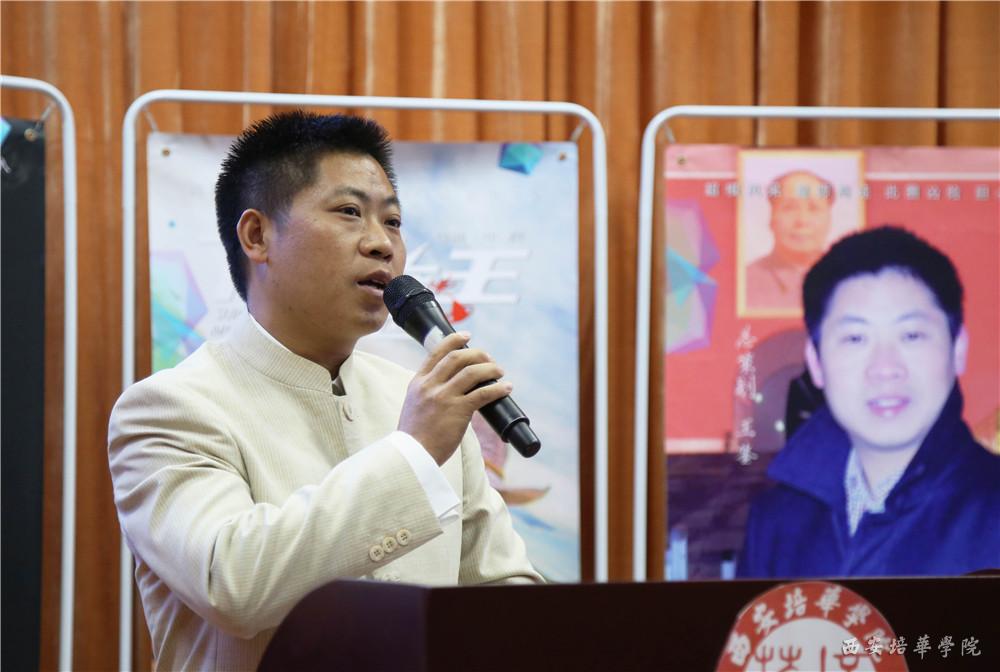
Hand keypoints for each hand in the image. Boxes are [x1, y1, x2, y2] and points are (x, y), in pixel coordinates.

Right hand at [398, 332, 512, 464]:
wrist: (411, 456)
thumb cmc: (415, 436)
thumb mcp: (414, 406)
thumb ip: (428, 392)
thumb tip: (453, 386)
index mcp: (418, 383)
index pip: (436, 352)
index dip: (454, 340)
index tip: (467, 335)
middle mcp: (430, 385)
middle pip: (457, 357)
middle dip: (477, 354)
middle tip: (489, 359)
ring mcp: (443, 397)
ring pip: (472, 371)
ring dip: (490, 368)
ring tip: (500, 371)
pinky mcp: (458, 411)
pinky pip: (483, 393)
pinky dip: (498, 388)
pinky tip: (506, 388)